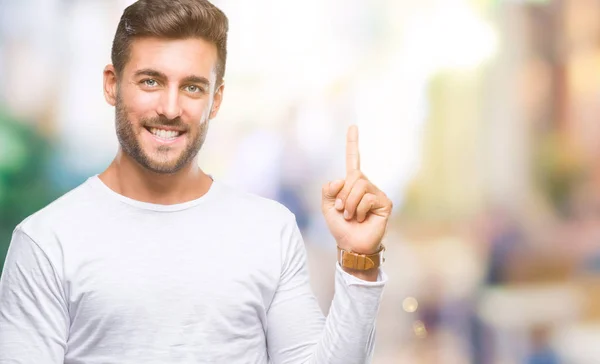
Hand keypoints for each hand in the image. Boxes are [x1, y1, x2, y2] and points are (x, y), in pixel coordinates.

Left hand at [321, 125, 392, 254]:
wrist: (351, 245)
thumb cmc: (340, 227)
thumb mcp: (327, 207)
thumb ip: (328, 190)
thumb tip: (341, 179)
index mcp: (352, 184)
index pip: (354, 159)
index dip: (353, 143)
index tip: (353, 126)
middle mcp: (366, 185)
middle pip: (353, 176)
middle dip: (343, 195)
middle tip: (343, 210)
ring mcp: (377, 193)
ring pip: (359, 186)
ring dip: (350, 204)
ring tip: (352, 216)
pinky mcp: (385, 203)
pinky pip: (367, 198)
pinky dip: (360, 210)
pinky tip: (362, 219)